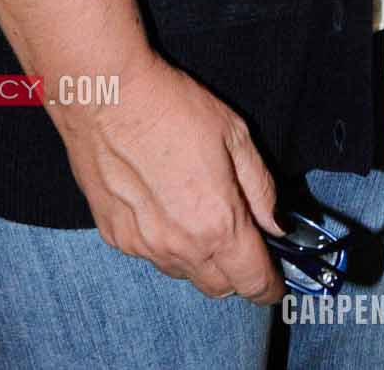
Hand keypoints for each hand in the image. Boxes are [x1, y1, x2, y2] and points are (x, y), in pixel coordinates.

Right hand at [55, 49, 283, 301]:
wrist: (107, 97)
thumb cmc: (173, 108)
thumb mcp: (236, 136)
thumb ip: (261, 188)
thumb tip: (277, 224)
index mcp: (218, 224)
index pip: (252, 281)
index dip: (269, 286)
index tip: (275, 281)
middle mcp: (180, 247)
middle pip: (219, 287)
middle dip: (237, 273)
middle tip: (243, 241)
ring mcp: (144, 246)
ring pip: (183, 272)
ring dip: (200, 259)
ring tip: (198, 213)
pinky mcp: (115, 237)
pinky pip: (150, 254)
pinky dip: (165, 242)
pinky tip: (163, 204)